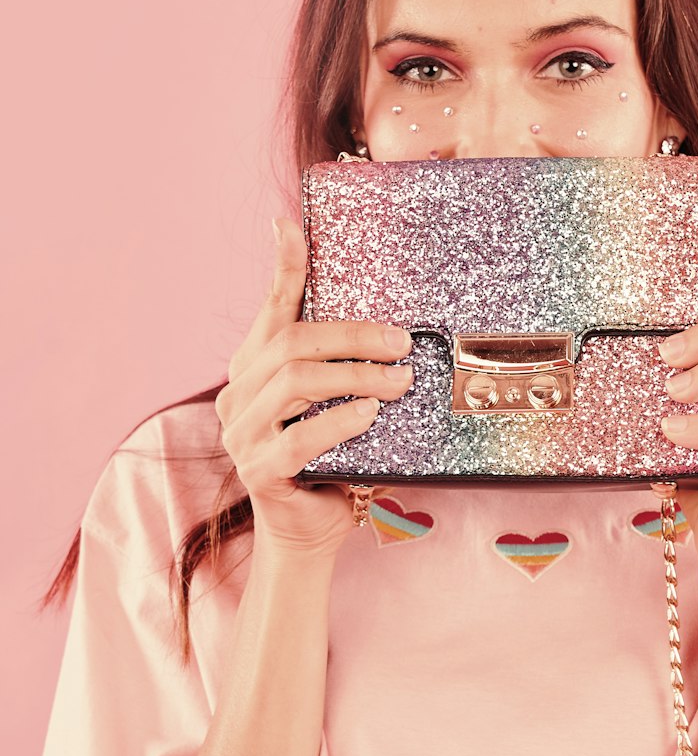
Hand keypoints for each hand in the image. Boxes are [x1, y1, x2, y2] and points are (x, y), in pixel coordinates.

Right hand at [215, 217, 412, 558]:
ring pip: (294, 382)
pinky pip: (298, 437)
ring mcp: (242, 434)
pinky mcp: (259, 471)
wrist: (309, 531)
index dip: (283, 266)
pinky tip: (368, 415)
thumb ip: (346, 368)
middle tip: (400, 344)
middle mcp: (238, 394)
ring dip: (355, 376)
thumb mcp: (339, 405)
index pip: (271, 309)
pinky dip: (338, 421)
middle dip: (352, 337)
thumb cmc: (332, 460)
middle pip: (292, 343)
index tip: (288, 224)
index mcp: (255, 368)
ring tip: (396, 382)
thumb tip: (396, 332)